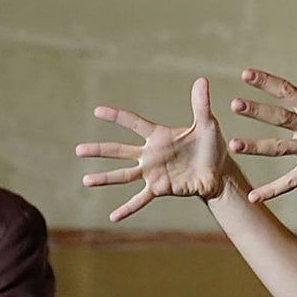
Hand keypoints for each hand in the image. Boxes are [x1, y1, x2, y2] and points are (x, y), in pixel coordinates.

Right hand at [77, 78, 230, 221]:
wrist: (219, 173)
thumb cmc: (211, 147)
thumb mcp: (207, 124)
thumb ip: (201, 104)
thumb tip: (202, 79)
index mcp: (159, 136)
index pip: (133, 123)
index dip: (116, 117)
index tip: (97, 111)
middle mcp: (151, 154)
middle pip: (120, 150)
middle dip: (99, 150)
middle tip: (78, 150)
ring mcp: (153, 172)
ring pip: (123, 175)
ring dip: (105, 178)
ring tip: (86, 181)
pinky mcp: (160, 188)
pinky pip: (140, 199)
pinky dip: (127, 208)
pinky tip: (113, 217)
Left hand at [229, 39, 296, 201]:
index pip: (287, 91)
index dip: (266, 82)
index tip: (245, 74)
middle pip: (280, 117)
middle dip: (256, 110)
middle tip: (233, 104)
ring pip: (280, 149)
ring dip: (256, 148)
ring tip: (233, 145)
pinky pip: (291, 182)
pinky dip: (272, 191)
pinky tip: (252, 197)